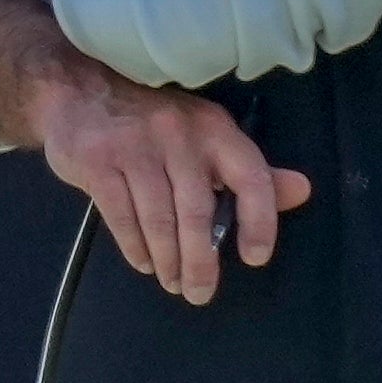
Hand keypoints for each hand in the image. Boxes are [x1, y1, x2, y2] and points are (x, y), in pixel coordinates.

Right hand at [29, 70, 309, 306]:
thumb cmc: (153, 122)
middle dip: (200, 261)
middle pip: (197, 211)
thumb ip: (248, 170)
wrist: (79, 90)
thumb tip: (302, 191)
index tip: (254, 257)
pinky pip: (122, 217)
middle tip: (201, 293)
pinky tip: (145, 263)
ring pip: (159, 220)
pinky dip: (136, 248)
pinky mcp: (98, 162)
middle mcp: (178, 135)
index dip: (260, 219)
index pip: (250, 175)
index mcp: (213, 128)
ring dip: (168, 261)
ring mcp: (135, 147)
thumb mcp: (206, 136)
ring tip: (173, 282)